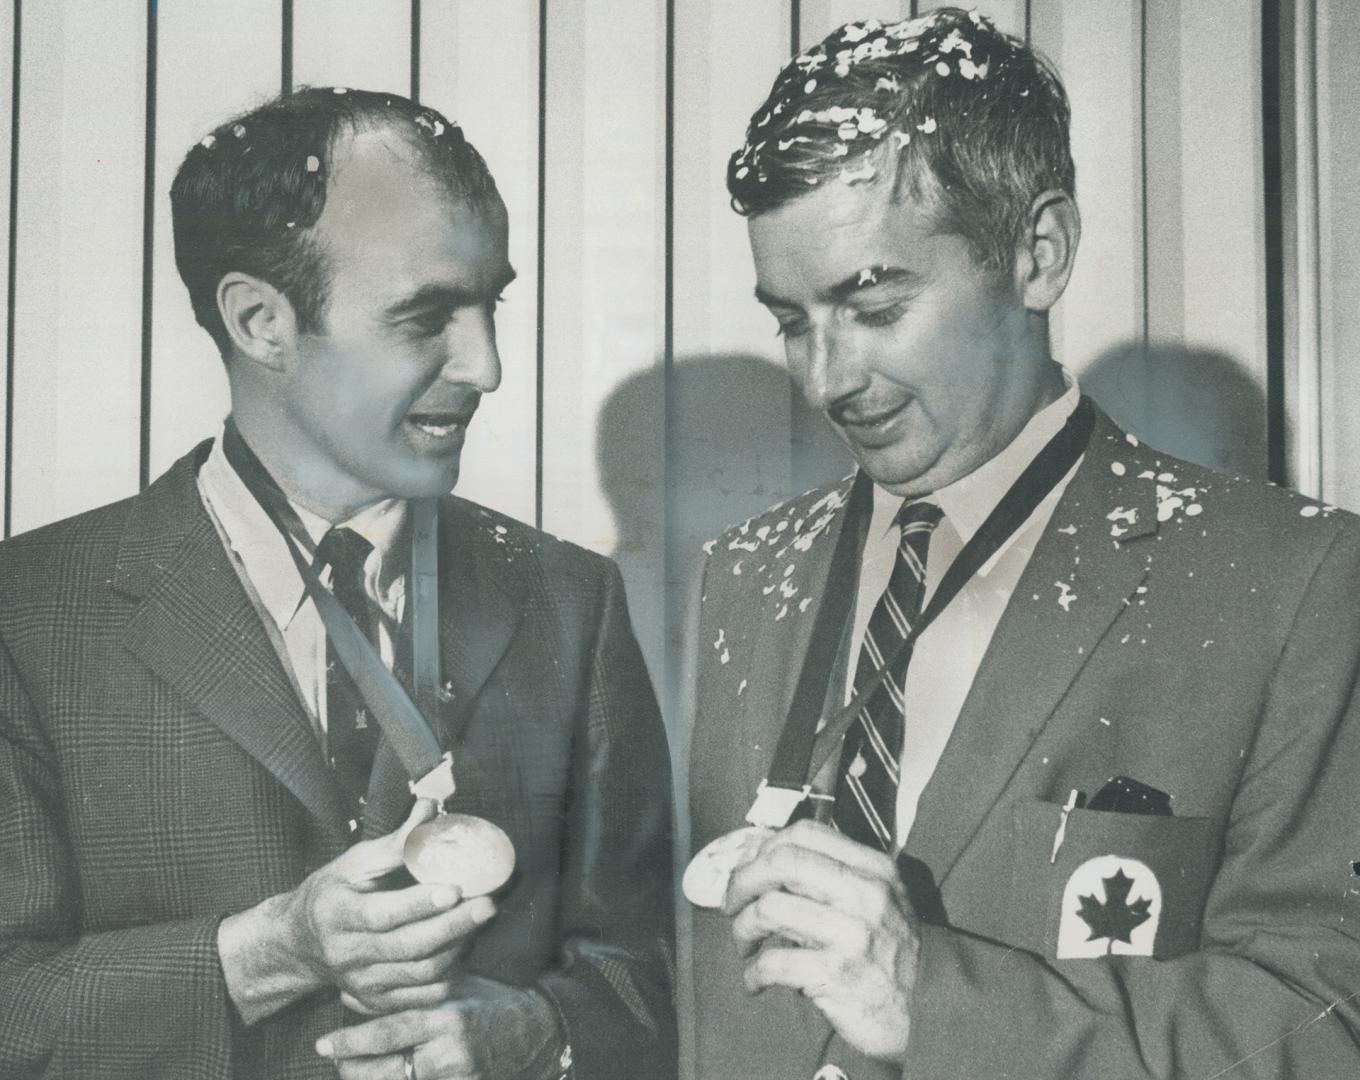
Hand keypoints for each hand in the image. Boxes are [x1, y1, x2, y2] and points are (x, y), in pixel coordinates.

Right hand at [282, 800, 496, 1014]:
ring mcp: (361, 983)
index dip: (419, 904)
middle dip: (454, 926)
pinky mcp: (376, 1001)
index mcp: (335, 914)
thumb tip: (430, 808)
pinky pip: (422, 997)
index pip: (381, 914)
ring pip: (420, 973)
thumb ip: (396, 842)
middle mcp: (346, 954)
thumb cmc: (334, 892)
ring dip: (458, 948)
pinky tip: (464, 948)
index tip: (454, 889)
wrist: (301, 942)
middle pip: (408, 946)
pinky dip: (450, 975)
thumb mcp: (355, 862)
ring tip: (480, 921)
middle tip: (488, 903)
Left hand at [316, 976, 564, 1079]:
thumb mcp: (457, 987)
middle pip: (383, 1071)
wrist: (536, 1031)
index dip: (351, 1041)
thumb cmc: (492, 1002)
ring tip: (350, 1066)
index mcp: (446, 1019)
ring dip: (367, 1078)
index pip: (389, 1033)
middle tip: (331, 1055)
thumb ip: (418, 990)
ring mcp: (456, 1077)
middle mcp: (448, 1054)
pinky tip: (381, 1074)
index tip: (323, 1042)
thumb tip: (369, 984)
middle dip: (351, 1066)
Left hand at [723, 820, 920, 1062]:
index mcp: (873, 868)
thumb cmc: (890, 952)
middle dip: (743, 881)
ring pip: (769, 909)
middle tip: (731, 904)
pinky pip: (774, 962)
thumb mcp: (877, 899)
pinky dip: (752, 972)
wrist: (926, 1010)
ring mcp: (852, 933)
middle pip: (781, 862)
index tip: (750, 869)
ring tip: (744, 944)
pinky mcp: (837, 974)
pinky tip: (754, 980)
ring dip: (742, 928)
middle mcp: (865, 893)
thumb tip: (761, 858)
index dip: (765, 848)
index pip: (805, 833)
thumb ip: (831, 876)